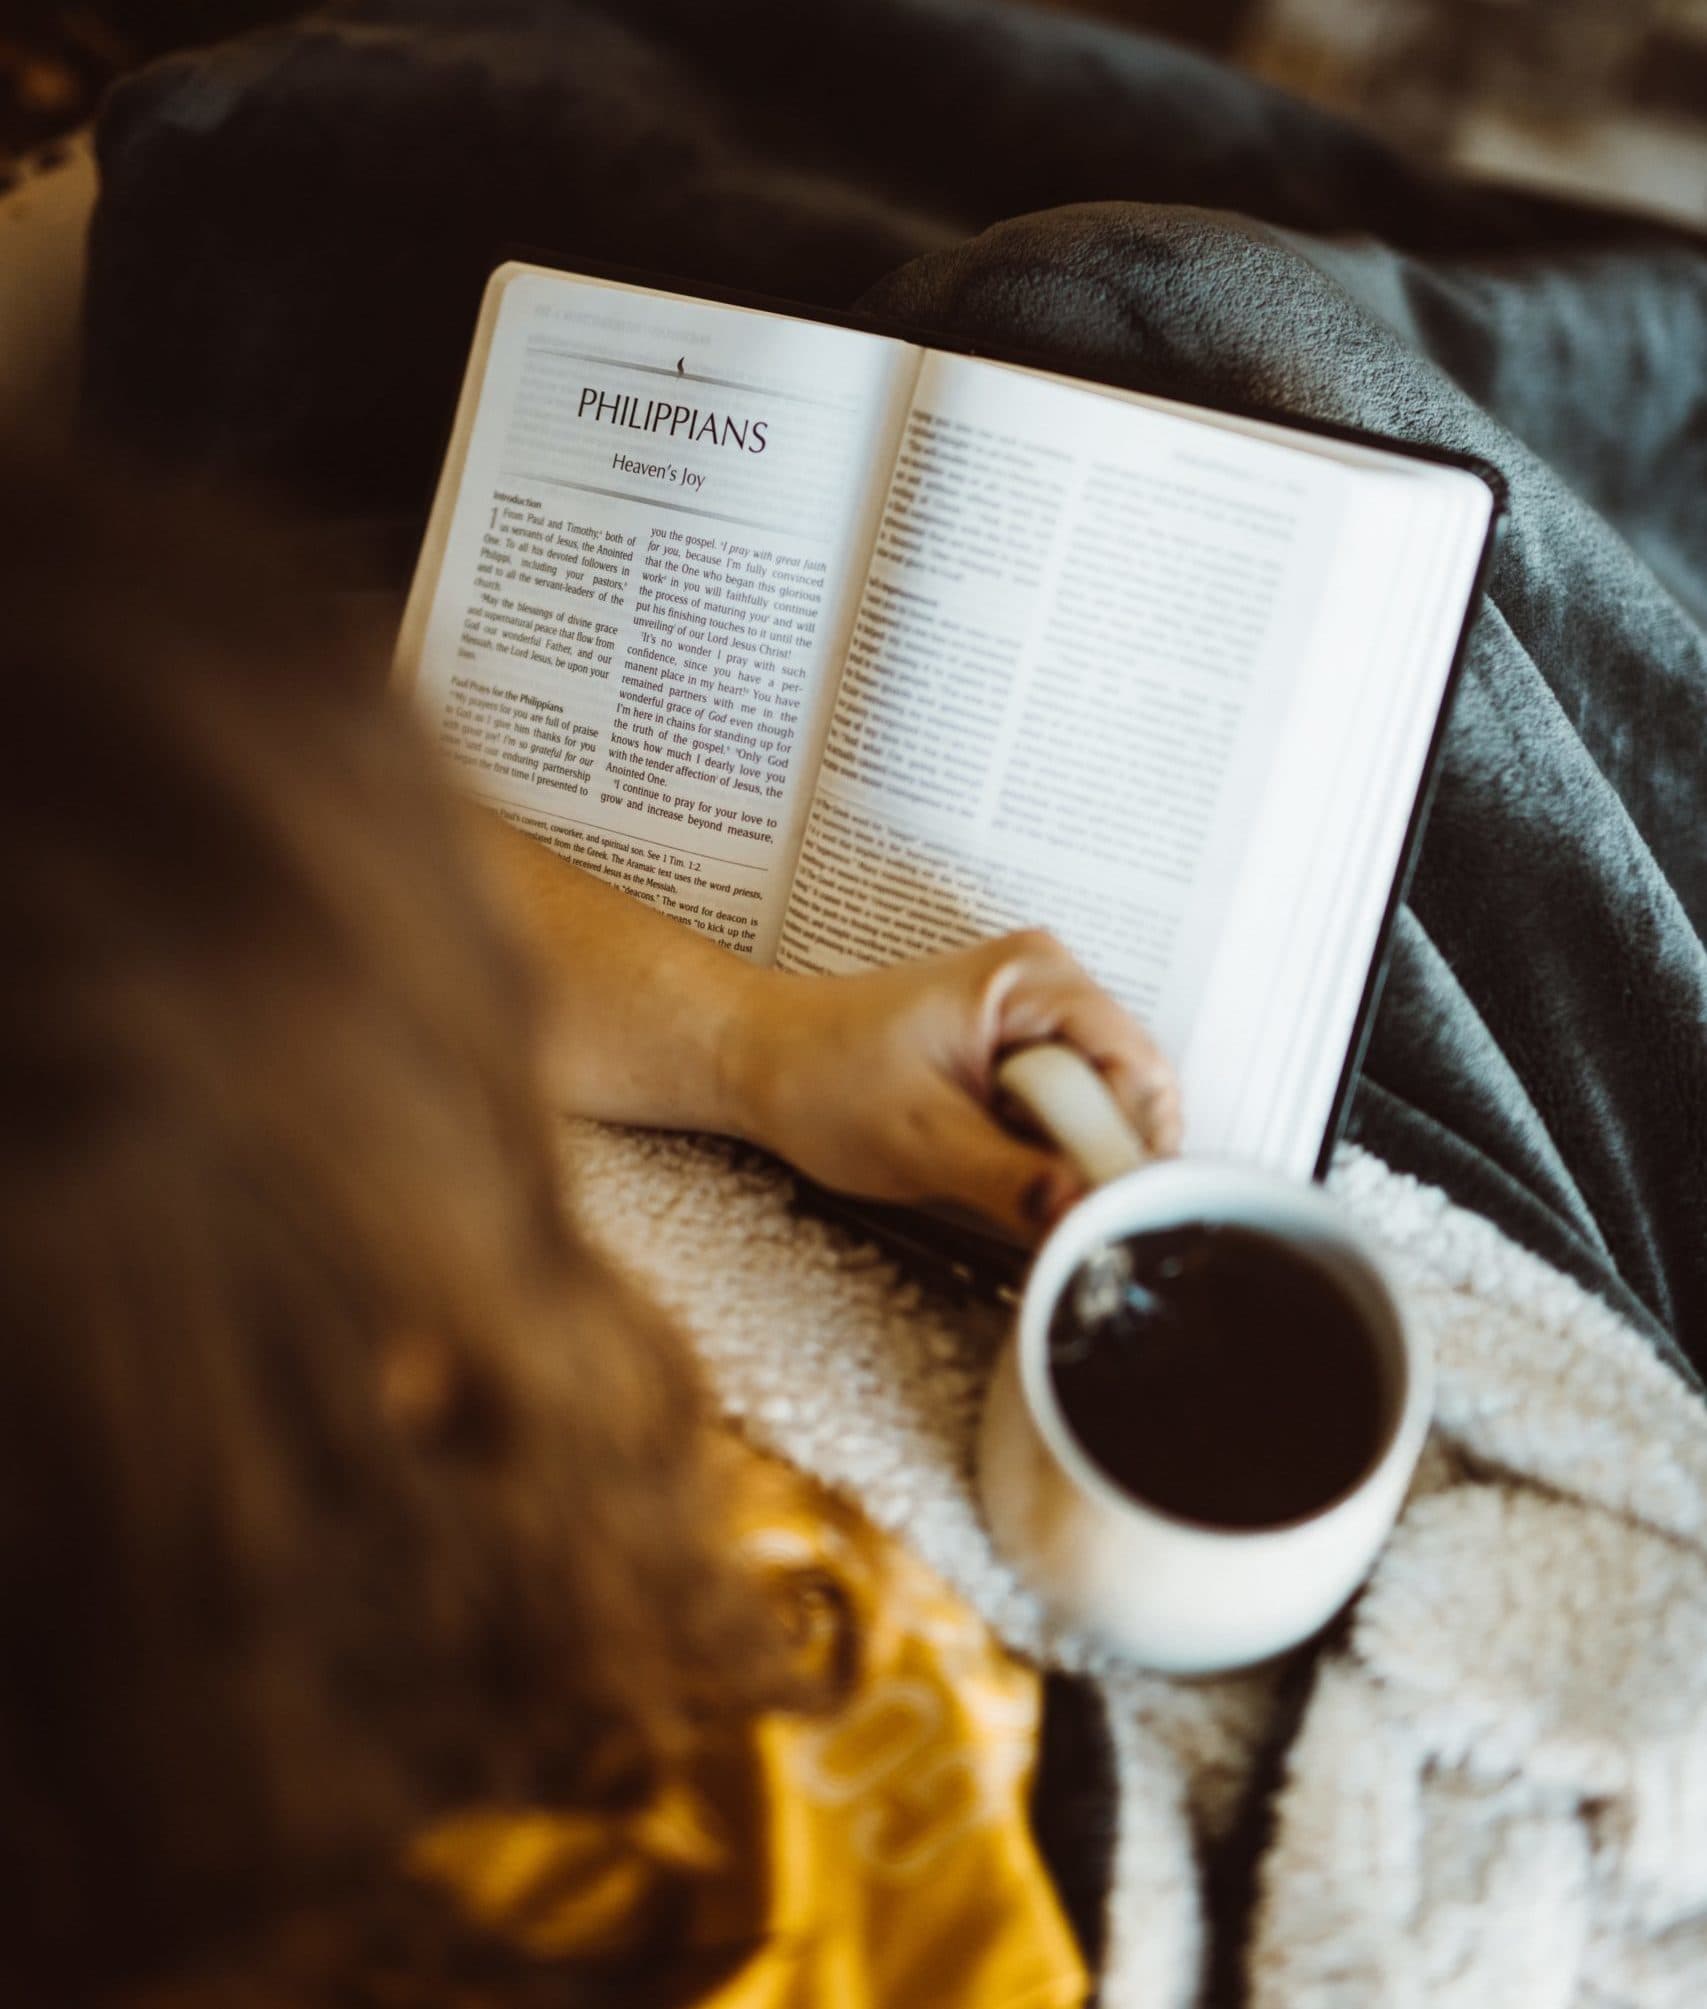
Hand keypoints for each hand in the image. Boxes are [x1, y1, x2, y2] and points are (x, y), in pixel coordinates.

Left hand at [724, 931, 1180, 1239]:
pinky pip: (1072, 1109)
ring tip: (1018, 1183)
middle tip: (1060, 1211)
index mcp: (1033, 978)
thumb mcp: (920, 1142)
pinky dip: (1052, 1150)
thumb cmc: (820, 1077)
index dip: (1131, 1145)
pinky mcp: (1024, 1048)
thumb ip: (1011, 1181)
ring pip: (1107, 1106)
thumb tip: (1082, 1217)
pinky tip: (1009, 1166)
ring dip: (1075, 1157)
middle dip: (1103, 1156)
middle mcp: (1050, 983)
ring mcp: (1040, 1014)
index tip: (1107, 1210)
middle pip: (1132, 1088)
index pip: (1136, 1068)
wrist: (761, 1059)